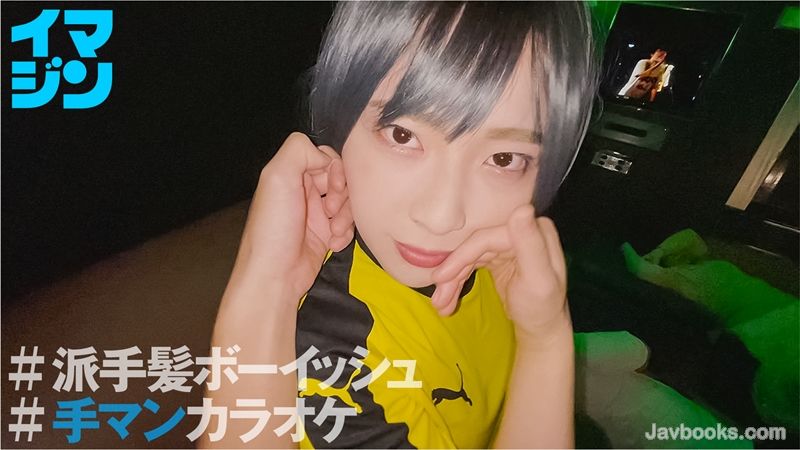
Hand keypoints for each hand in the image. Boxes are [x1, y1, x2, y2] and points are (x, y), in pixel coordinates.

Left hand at [237, 132, 353, 299]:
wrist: (275, 276)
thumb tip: (326, 157)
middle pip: (342, 179)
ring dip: (346, 217)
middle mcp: (304, 191)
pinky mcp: (325, 235)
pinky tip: (332, 245)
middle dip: (343, 195)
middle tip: (331, 211)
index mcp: (291, 174)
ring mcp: (316, 214)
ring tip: (332, 232)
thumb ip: (299, 150)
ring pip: (348, 203)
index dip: (336, 170)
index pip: (326, 156)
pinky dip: (345, 234)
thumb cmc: (273, 229)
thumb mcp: (276, 177)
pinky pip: (348, 226)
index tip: (333, 187)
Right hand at [430, 204, 568, 342]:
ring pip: (469, 257)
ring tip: (440, 305)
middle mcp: (519, 232)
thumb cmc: (543, 308)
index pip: (488, 238)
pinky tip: (447, 300)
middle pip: (476, 248)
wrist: (540, 330)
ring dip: (452, 281)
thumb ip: (531, 245)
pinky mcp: (496, 257)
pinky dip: (457, 282)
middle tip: (437, 297)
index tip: (440, 277)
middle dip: (453, 273)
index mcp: (534, 231)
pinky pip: (470, 265)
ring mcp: (506, 244)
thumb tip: (523, 209)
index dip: (462, 256)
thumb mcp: (539, 280)